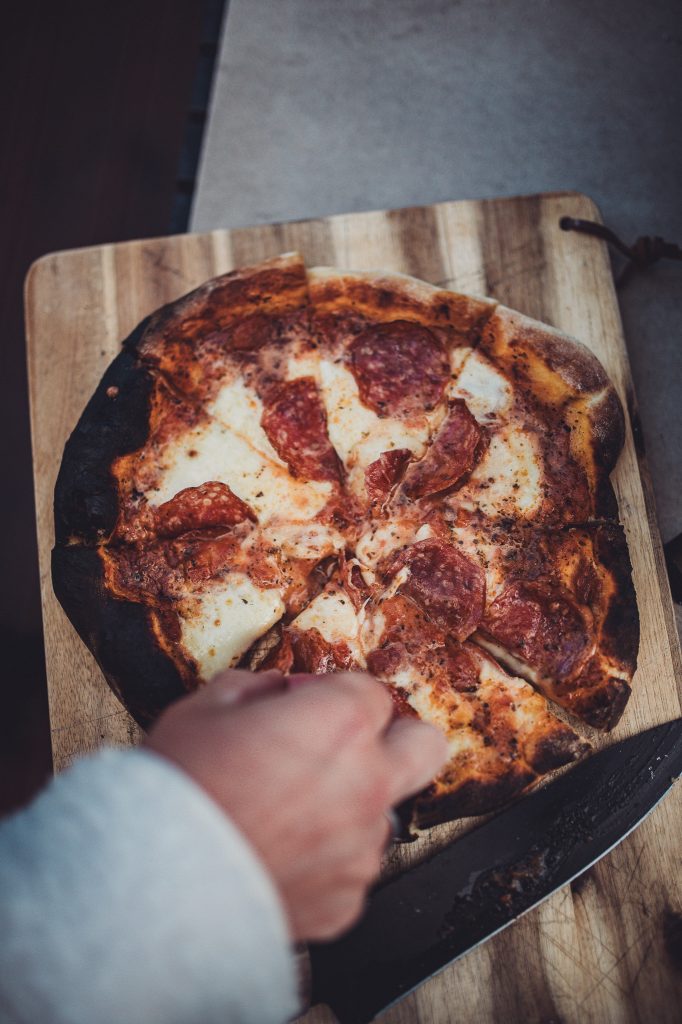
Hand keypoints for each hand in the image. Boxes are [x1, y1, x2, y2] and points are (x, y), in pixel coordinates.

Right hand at [145, 669, 447, 940]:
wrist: (155, 884)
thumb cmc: (181, 790)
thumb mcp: (205, 709)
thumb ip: (254, 688)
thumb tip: (274, 692)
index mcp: (340, 723)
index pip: (372, 692)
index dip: (335, 694)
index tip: (305, 705)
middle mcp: (368, 783)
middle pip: (424, 746)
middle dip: (394, 739)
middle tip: (346, 747)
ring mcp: (362, 847)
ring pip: (381, 813)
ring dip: (348, 807)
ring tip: (285, 817)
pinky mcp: (347, 901)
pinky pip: (351, 869)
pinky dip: (325, 862)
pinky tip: (278, 858)